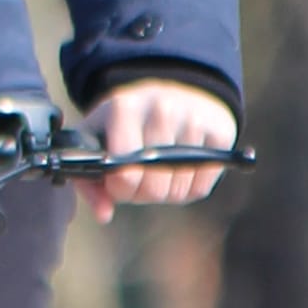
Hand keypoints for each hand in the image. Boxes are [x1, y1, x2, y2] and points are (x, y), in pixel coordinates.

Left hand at [83, 81, 235, 221]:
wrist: (170, 92)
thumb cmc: (124, 124)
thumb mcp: (95, 141)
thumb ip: (88, 181)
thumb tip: (105, 215)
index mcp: (125, 107)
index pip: (124, 173)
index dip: (119, 188)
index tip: (117, 179)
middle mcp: (162, 109)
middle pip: (153, 187)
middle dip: (142, 193)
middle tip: (138, 178)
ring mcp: (194, 120)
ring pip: (177, 190)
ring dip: (165, 192)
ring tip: (158, 171)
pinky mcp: (220, 134)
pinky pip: (200, 188)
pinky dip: (188, 189)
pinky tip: (179, 170)